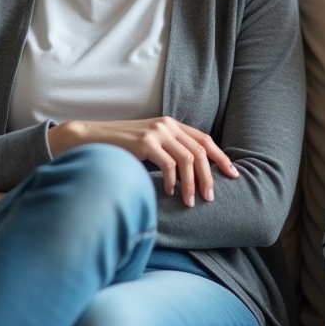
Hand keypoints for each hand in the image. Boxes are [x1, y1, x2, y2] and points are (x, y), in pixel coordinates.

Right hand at [48, 117, 239, 207]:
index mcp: (172, 124)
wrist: (91, 139)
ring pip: (187, 159)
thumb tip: (193, 175)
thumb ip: (169, 152)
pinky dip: (172, 182)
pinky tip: (169, 193)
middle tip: (210, 197)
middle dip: (209, 176)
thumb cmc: (122, 147)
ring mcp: (156, 132)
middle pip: (200, 151)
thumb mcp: (151, 145)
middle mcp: (167, 125)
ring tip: (190, 201)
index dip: (221, 158)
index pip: (205, 140)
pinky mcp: (145, 142)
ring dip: (191, 183)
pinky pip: (168, 165)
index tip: (232, 175)